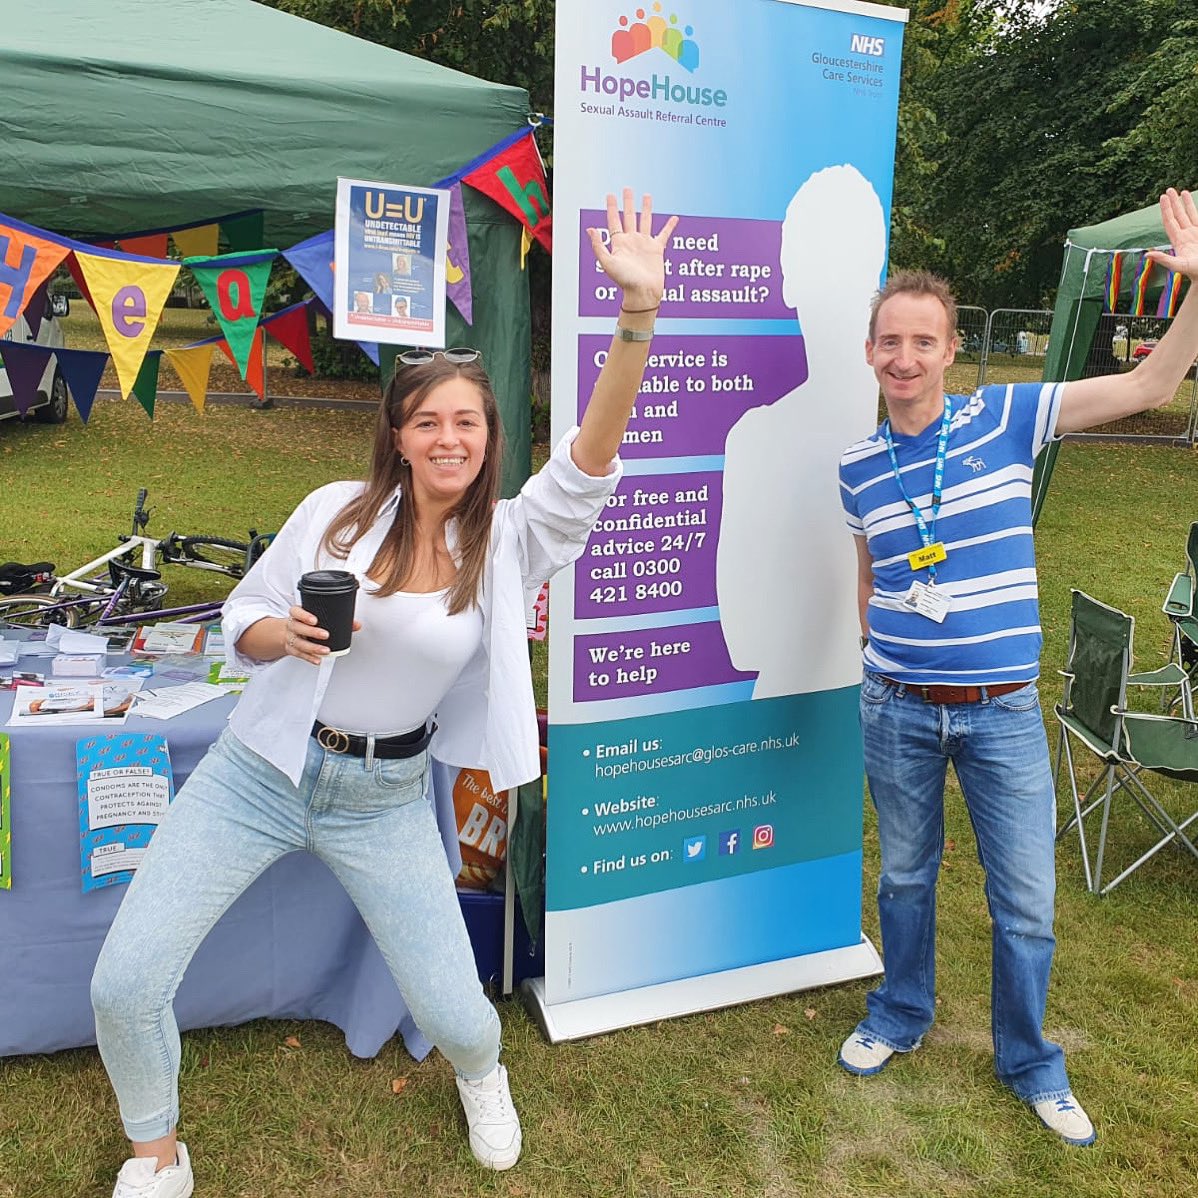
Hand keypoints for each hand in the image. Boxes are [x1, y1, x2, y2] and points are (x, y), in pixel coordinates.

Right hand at [281, 605, 360, 665]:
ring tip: (325, 651)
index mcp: (297, 614)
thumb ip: (336, 620)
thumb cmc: (304, 623)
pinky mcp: (292, 649)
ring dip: (313, 648)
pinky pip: (300, 654)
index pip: (296, 612)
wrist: (286, 633)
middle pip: (298, 627)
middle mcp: (293, 625)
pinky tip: (318, 659)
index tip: (314, 620)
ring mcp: (291, 638)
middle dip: (312, 632)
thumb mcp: (316, 617)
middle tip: (325, 635)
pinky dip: (309, 658)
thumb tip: (356, 624)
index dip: (304, 615)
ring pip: (299, 643)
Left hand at [587, 189, 678, 309]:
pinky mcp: (657, 250)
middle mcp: (631, 241)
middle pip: (629, 216)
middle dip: (628, 202)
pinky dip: (670, 226)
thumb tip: (590, 229)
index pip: (614, 220)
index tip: (610, 195)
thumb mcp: (607, 263)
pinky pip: (664, 234)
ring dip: (646, 208)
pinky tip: (674, 218)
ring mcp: (644, 244)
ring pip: (646, 220)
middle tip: (627, 188)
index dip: (611, 207)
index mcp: (619, 243)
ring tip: (646, 195)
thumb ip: (599, 246)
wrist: (642, 293)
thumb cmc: (624, 281)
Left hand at [1147, 188, 1197, 280]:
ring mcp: (1195, 234)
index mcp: (1178, 241)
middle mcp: (1185, 235)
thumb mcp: (1179, 265)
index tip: (1163, 198)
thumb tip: (1146, 255)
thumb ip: (1164, 260)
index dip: (1166, 210)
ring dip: (1185, 204)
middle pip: (1177, 215)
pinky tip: (1192, 203)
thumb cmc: (1195, 271)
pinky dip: (1194, 210)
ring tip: (1182, 191)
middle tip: (1169, 189)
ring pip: (1189, 215)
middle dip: (1173, 203)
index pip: (1170, 221)